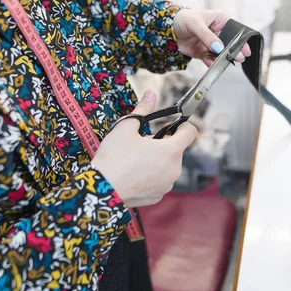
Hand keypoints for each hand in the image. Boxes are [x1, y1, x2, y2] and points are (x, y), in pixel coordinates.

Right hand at [92, 91, 196, 206]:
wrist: (99, 190)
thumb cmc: (113, 158)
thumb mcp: (126, 127)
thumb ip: (143, 110)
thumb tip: (151, 94)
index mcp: (171, 150)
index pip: (190, 132)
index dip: (182, 125)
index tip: (168, 126)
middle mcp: (174, 169)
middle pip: (176, 149)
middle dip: (162, 143)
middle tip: (141, 143)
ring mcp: (166, 185)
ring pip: (168, 165)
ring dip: (157, 159)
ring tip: (135, 159)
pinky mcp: (157, 196)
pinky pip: (159, 180)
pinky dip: (151, 175)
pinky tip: (133, 174)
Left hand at [173, 9, 251, 66]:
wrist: (168, 30)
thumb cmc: (183, 20)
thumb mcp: (195, 24)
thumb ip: (207, 36)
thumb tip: (218, 47)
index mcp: (221, 20)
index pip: (235, 30)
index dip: (241, 40)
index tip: (245, 49)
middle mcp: (219, 32)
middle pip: (230, 44)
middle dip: (233, 51)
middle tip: (238, 58)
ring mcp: (212, 44)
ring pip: (221, 54)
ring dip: (221, 59)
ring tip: (222, 62)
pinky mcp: (204, 53)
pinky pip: (210, 60)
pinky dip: (211, 63)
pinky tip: (211, 64)